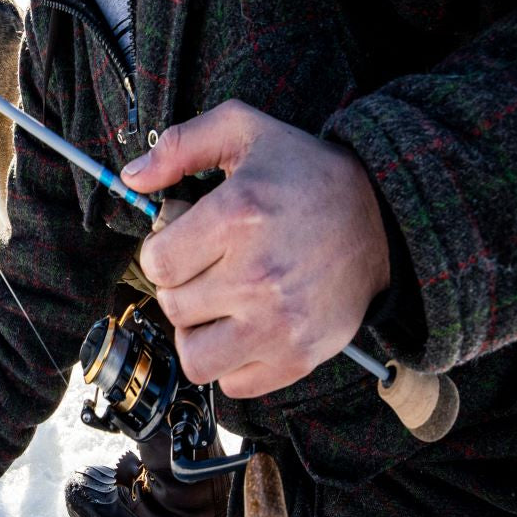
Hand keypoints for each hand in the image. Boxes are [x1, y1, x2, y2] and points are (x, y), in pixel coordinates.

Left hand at [122, 100, 389, 397]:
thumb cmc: (308, 175)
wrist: (385, 218)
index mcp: (239, 216)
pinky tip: (245, 327)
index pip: (157, 263)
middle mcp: (258, 276)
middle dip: (181, 287)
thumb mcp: (245, 132)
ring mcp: (280, 323)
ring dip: (198, 333)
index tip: (182, 243)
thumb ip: (181, 145)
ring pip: (195, 357)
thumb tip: (132, 178)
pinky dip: (231, 363)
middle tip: (208, 267)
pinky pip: (233, 384)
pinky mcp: (299, 356)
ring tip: (219, 305)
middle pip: (173, 307)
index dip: (161, 253)